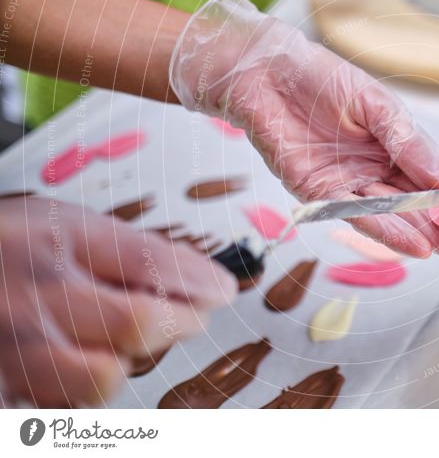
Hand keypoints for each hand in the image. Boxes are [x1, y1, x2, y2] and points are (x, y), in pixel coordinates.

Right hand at [0, 197, 236, 406]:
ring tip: (129, 342)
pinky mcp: (6, 388)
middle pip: (136, 323)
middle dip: (182, 322)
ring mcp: (15, 350)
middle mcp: (35, 296)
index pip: (149, 262)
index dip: (198, 281)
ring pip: (102, 378)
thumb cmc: (8, 246)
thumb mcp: (64, 225)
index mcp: (54, 241)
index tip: (223, 288)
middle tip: (196, 316)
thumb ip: (129, 250)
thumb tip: (203, 280)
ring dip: (130, 361)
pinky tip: (86, 363)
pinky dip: (88, 390)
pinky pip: (64, 408)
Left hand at [170, 0, 438, 265]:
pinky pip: (359, 216)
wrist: (264, 72)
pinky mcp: (320, 193)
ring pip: (402, 216)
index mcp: (397, 145)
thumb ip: (410, 142)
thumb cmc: (321, 79)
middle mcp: (379, 170)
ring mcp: (351, 185)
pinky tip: (421, 245)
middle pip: (430, 204)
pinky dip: (390, 230)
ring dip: (436, 237)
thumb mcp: (376, 105)